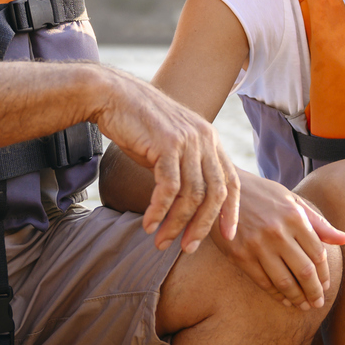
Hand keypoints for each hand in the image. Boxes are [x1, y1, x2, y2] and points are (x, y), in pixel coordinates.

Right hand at [91, 70, 239, 252]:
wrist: (113, 96)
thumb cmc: (139, 126)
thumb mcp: (171, 146)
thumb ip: (186, 169)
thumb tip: (192, 206)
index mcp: (210, 140)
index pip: (231, 182)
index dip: (231, 212)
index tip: (227, 238)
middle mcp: (205, 139)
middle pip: (215, 194)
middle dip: (202, 226)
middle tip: (187, 249)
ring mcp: (187, 141)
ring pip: (191, 195)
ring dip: (176, 224)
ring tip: (160, 242)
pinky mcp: (167, 144)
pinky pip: (169, 187)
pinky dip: (159, 211)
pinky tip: (148, 224)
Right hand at [217, 173, 344, 309]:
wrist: (222, 192)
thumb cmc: (263, 195)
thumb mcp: (292, 201)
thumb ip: (319, 223)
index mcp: (294, 217)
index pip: (318, 253)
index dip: (324, 274)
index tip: (326, 286)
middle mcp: (278, 232)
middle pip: (305, 270)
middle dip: (314, 291)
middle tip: (318, 303)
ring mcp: (258, 245)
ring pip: (285, 280)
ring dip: (297, 297)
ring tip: (304, 306)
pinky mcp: (240, 256)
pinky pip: (263, 281)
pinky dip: (276, 294)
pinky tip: (284, 299)